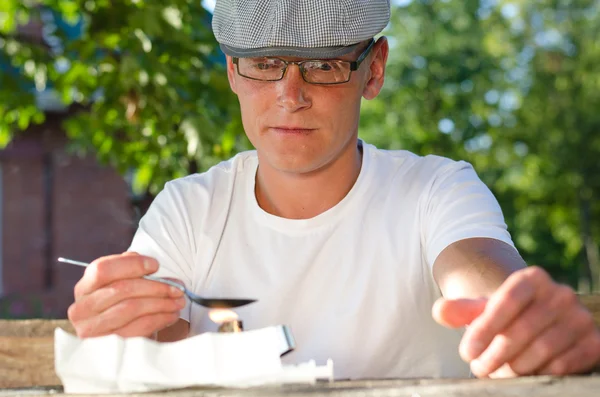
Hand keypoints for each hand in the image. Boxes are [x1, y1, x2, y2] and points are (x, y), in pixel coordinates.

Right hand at [68, 252, 185, 337]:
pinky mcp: (106, 347)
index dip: (132, 265)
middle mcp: (82, 309)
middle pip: (121, 289)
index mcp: (84, 287)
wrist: (116, 346)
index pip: (103, 269)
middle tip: (177, 287)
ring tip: (178, 301)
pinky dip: (160, 319)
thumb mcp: (121, 287)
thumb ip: (129, 271)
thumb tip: (149, 266)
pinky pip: (138, 328)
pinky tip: (171, 315)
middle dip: (155, 286)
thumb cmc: (121, 308)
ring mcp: (92, 330)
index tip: (155, 265)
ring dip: (161, 303)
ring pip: (131, 308)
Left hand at [433, 266, 599, 376]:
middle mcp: (561, 293)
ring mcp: (580, 317)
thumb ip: (460, 309)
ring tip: (496, 373)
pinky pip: (563, 364)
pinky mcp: (593, 342)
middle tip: (478, 368)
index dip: (484, 329)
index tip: (467, 352)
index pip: (506, 302)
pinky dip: (539, 374)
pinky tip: (522, 374)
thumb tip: (440, 311)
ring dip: (514, 368)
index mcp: (532, 278)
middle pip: (523, 329)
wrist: (535, 323)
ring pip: (543, 350)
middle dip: (495, 354)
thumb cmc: (503, 316)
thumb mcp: (481, 310)